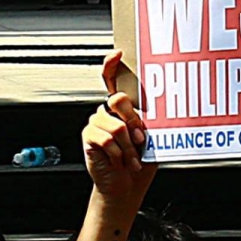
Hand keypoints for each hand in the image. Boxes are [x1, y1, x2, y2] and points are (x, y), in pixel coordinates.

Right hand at [84, 52, 155, 201]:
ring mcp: (97, 123)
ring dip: (129, 147)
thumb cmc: (140, 162)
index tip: (118, 53)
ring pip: (117, 126)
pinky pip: (106, 139)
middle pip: (118, 100)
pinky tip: (119, 161)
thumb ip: (146, 123)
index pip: (114, 80)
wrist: (126, 187)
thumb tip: (144, 116)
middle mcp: (108, 112)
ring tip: (132, 158)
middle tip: (141, 140)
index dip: (112, 64)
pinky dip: (118, 154)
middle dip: (134, 123)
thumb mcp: (151, 140)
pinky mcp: (89, 137)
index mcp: (123, 108)